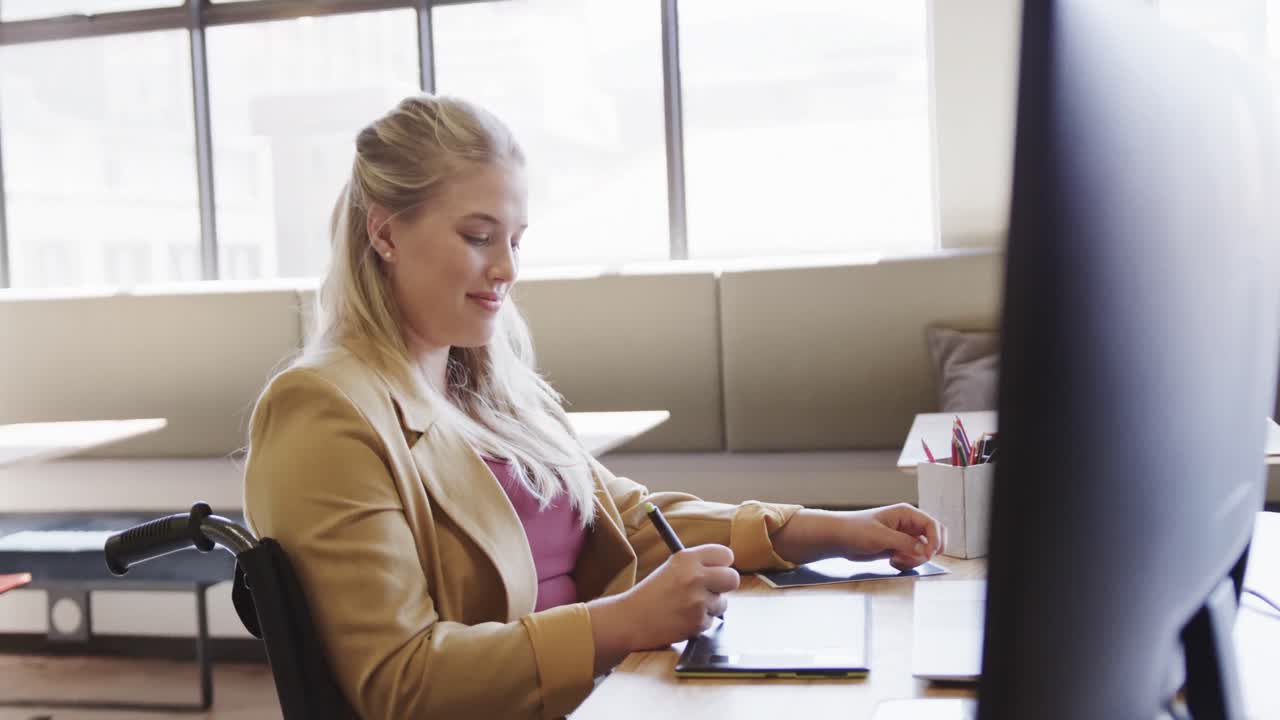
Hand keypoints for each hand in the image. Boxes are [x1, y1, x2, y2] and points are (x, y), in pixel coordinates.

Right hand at [587, 544, 738, 672]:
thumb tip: (726, 568)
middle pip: (733, 578)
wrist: (630, 619)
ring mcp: (697, 600)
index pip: (725, 554)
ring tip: (687, 606)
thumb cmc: (651, 594)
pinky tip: (682, 618)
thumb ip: (697, 565)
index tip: (718, 569)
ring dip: (710, 607)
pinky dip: (700, 622)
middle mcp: (694, 576)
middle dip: (725, 585)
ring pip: (722, 603)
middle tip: (713, 589)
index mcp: (687, 558)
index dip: (723, 564)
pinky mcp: (697, 622)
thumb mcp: (672, 567)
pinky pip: (711, 621)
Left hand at [841, 504, 944, 570]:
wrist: (839, 539)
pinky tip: (893, 561)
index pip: (932, 525)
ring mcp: (904, 537)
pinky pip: (913, 558)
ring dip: (915, 559)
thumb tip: (925, 551)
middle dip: (930, 550)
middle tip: (919, 559)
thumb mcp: (880, 536)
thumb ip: (905, 543)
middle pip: (934, 537)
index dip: (935, 540)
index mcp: (906, 514)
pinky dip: (907, 563)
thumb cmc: (855, 530)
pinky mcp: (898, 548)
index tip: (928, 555)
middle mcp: (908, 524)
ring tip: (897, 559)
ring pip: (924, 551)